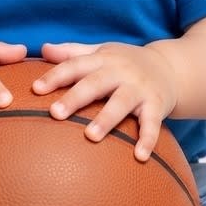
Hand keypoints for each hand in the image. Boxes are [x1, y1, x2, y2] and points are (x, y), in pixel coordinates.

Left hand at [33, 42, 177, 161]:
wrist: (169, 67)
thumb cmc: (125, 63)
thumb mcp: (101, 52)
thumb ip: (72, 52)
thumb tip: (42, 49)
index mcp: (103, 59)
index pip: (75, 65)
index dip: (55, 76)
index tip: (36, 89)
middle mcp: (120, 72)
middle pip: (95, 84)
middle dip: (75, 98)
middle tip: (55, 114)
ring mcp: (139, 88)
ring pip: (121, 103)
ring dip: (106, 119)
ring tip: (90, 136)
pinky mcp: (157, 105)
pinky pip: (152, 123)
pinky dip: (148, 139)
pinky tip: (140, 156)